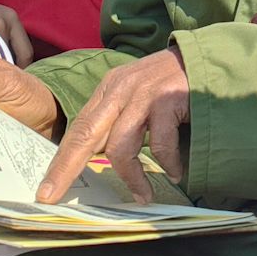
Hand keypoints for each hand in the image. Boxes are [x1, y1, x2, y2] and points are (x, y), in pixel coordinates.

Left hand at [36, 48, 188, 205]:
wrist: (210, 60)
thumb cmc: (174, 84)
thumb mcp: (138, 95)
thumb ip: (119, 119)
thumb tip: (101, 157)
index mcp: (109, 89)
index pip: (78, 128)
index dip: (61, 160)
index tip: (46, 189)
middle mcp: (121, 88)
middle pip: (85, 134)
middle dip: (66, 168)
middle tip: (51, 195)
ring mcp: (144, 93)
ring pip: (121, 145)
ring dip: (132, 177)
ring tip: (144, 195)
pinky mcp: (168, 98)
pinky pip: (160, 144)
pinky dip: (167, 164)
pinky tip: (176, 171)